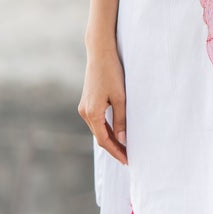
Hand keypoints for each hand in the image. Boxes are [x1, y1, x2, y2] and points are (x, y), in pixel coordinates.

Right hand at [79, 44, 128, 164]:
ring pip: (98, 129)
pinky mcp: (86, 102)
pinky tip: (115, 132)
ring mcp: (84, 107)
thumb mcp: (120, 98)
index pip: (104, 140)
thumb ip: (121, 120)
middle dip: (114, 148)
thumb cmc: (112, 73)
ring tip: (124, 147)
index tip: (127, 160)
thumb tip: (123, 140)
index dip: (116, 151)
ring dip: (110, 139)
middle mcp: (84, 112)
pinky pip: (96, 121)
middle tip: (128, 157)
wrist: (100, 53)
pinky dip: (105, 129)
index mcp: (92, 113)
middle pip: (100, 137)